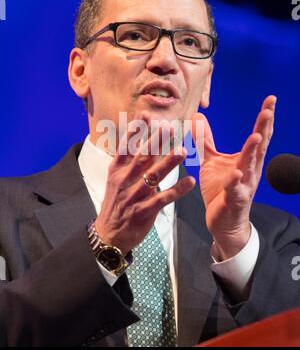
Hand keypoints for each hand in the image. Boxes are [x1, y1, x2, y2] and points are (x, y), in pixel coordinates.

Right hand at [94, 112, 194, 254]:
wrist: (109, 233)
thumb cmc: (116, 203)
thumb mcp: (115, 179)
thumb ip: (127, 161)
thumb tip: (137, 139)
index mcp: (117, 170)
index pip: (126, 146)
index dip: (136, 130)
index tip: (147, 115)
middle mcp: (125, 180)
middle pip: (142, 157)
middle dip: (156, 141)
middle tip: (169, 127)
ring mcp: (134, 196)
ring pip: (153, 176)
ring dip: (168, 162)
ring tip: (182, 150)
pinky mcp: (145, 211)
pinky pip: (163, 198)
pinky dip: (177, 190)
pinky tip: (190, 181)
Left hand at [192, 95, 275, 259]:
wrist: (224, 221)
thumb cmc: (221, 189)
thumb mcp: (212, 161)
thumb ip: (206, 140)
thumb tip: (198, 117)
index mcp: (246, 159)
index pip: (258, 135)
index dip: (264, 118)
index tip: (270, 99)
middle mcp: (250, 170)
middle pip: (259, 146)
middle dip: (264, 128)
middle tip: (269, 110)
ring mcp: (244, 185)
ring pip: (250, 166)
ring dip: (253, 151)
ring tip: (256, 137)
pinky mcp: (234, 199)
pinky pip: (235, 189)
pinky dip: (235, 181)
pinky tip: (237, 172)